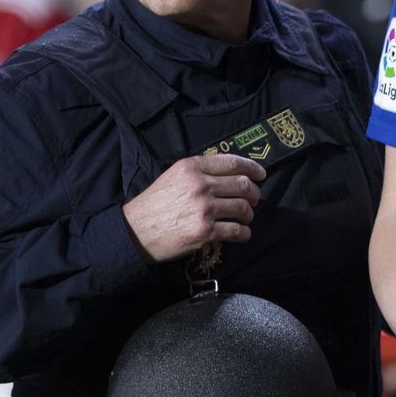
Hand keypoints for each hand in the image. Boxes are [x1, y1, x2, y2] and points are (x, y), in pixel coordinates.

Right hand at [120, 154, 265, 262]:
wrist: (135, 232)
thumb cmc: (153, 204)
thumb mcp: (173, 176)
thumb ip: (198, 171)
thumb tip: (228, 173)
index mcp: (192, 167)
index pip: (232, 162)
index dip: (252, 168)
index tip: (261, 174)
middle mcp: (200, 185)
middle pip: (243, 185)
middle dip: (254, 193)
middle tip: (253, 199)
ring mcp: (204, 209)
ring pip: (243, 208)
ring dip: (249, 214)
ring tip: (246, 217)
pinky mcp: (206, 231)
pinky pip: (237, 231)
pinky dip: (244, 233)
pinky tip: (242, 233)